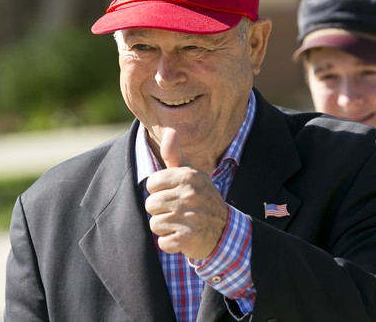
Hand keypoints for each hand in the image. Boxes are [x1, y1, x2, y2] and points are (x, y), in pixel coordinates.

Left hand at [145, 128, 228, 258]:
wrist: (225, 231)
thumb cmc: (201, 200)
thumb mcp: (191, 176)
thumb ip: (175, 156)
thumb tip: (170, 131)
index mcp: (188, 177)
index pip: (152, 183)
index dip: (159, 192)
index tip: (174, 195)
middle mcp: (189, 194)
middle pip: (150, 204)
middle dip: (161, 211)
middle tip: (179, 212)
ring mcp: (189, 217)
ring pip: (154, 224)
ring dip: (165, 228)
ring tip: (181, 224)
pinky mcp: (188, 238)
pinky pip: (162, 242)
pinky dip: (171, 244)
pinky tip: (184, 237)